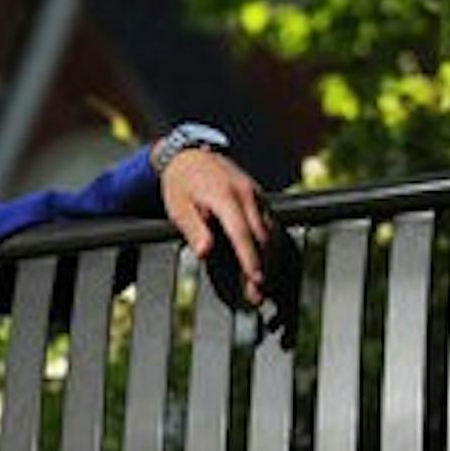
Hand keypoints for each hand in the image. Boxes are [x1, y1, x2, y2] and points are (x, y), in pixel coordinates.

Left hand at [157, 145, 269, 305]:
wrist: (189, 155)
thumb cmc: (180, 184)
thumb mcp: (177, 207)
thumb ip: (193, 228)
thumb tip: (205, 252)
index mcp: (224, 196)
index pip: (242, 233)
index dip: (250, 259)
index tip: (255, 280)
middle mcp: (246, 194)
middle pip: (263, 236)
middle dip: (264, 266)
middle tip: (257, 294)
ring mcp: (256, 194)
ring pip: (272, 231)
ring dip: (270, 259)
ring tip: (261, 285)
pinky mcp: (259, 197)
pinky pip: (271, 223)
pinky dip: (270, 245)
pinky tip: (265, 262)